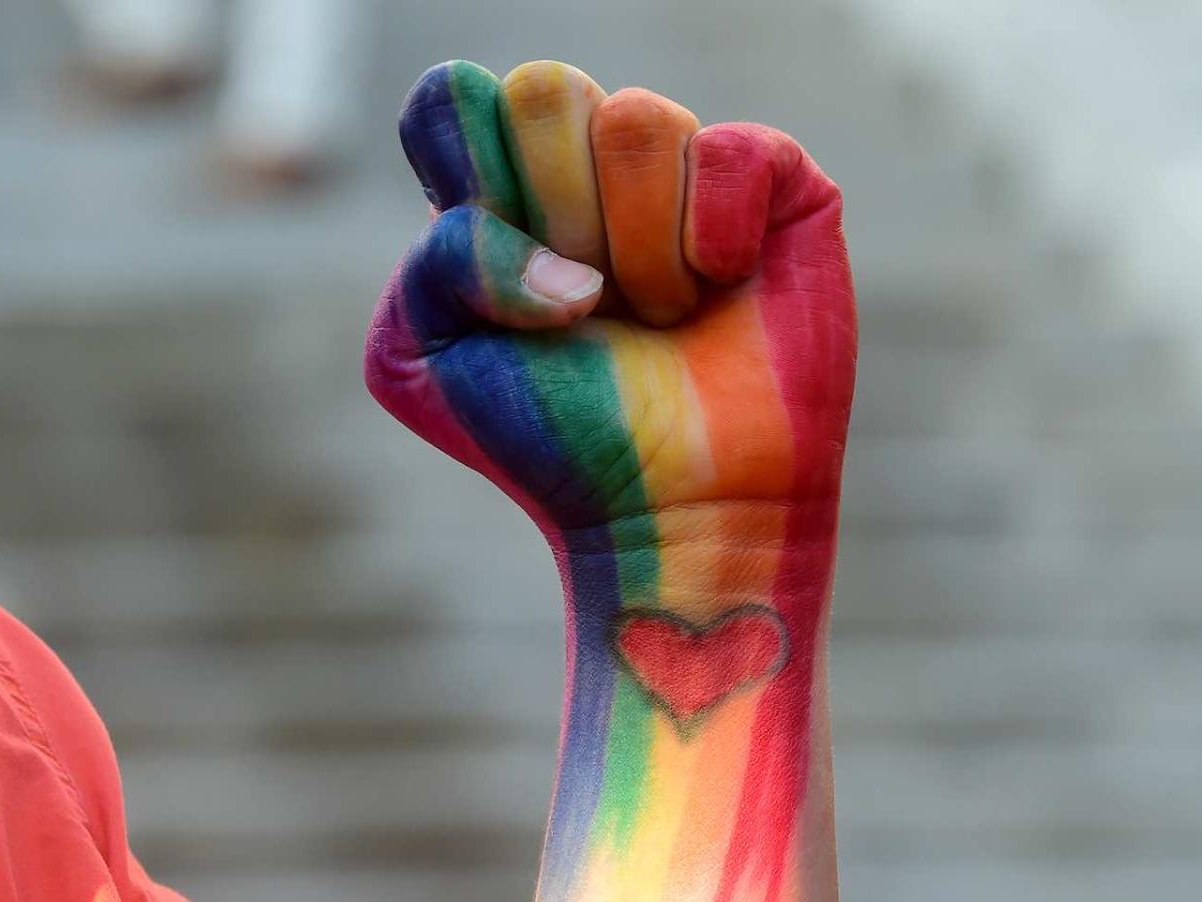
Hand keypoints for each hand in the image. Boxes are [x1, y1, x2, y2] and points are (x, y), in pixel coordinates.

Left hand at [365, 60, 855, 545]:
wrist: (674, 513)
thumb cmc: (554, 441)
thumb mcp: (426, 358)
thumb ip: (436, 259)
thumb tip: (566, 258)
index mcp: (496, 192)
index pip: (453, 97)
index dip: (467, 171)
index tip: (500, 275)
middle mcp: (587, 167)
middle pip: (544, 90)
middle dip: (557, 218)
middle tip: (586, 308)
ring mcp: (682, 172)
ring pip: (638, 119)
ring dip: (638, 251)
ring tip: (659, 319)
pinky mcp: (775, 188)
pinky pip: (732, 151)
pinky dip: (717, 240)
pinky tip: (722, 291)